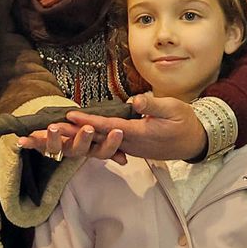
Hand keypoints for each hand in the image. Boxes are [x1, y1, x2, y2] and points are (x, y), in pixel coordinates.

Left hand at [17, 120, 125, 164]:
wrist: (56, 135)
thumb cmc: (81, 133)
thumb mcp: (97, 137)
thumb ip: (108, 145)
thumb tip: (124, 160)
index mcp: (90, 148)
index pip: (103, 150)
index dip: (111, 143)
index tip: (118, 131)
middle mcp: (74, 151)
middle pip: (81, 148)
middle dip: (84, 138)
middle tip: (87, 128)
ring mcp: (58, 149)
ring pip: (57, 147)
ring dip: (55, 137)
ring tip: (54, 127)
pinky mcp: (43, 146)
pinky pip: (36, 145)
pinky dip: (28, 143)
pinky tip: (20, 141)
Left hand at [67, 93, 207, 161]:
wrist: (194, 141)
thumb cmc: (184, 121)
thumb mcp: (173, 108)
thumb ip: (153, 104)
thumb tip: (136, 100)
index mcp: (139, 133)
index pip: (109, 126)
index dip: (89, 121)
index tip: (71, 115)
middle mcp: (130, 143)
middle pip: (97, 138)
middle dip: (73, 133)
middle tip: (51, 129)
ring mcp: (129, 147)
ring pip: (99, 142)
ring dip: (77, 137)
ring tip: (55, 132)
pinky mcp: (130, 147)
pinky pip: (106, 144)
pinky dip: (90, 139)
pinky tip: (77, 136)